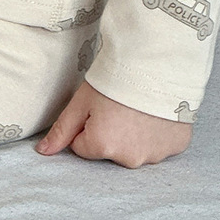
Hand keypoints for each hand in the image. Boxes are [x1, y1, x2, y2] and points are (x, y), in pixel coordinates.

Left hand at [35, 79, 191, 167]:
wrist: (157, 60)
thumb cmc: (115, 78)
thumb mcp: (82, 101)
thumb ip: (62, 130)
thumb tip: (43, 152)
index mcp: (103, 147)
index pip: (82, 146)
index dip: (88, 124)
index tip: (100, 106)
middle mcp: (130, 159)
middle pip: (111, 151)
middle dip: (112, 133)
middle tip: (120, 106)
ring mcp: (156, 155)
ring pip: (137, 149)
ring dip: (136, 133)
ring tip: (140, 107)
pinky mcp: (177, 146)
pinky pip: (161, 144)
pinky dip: (158, 132)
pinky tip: (157, 112)